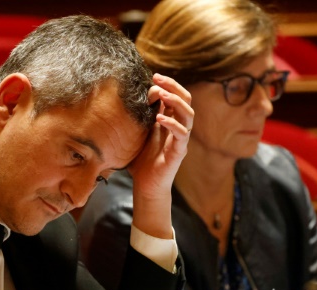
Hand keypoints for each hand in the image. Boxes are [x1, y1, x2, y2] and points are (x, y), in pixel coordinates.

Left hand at [129, 74, 193, 239]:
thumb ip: (138, 117)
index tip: (154, 76)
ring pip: (188, 115)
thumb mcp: (137, 134)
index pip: (176, 96)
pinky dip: (172, 124)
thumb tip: (128, 98)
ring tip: (162, 95)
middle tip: (158, 78)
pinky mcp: (179, 152)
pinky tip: (160, 119)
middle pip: (186, 101)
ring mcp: (180, 140)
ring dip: (176, 102)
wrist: (146, 185)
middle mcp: (178, 128)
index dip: (168, 85)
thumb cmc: (141, 160)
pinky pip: (182, 135)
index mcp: (170, 121)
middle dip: (174, 87)